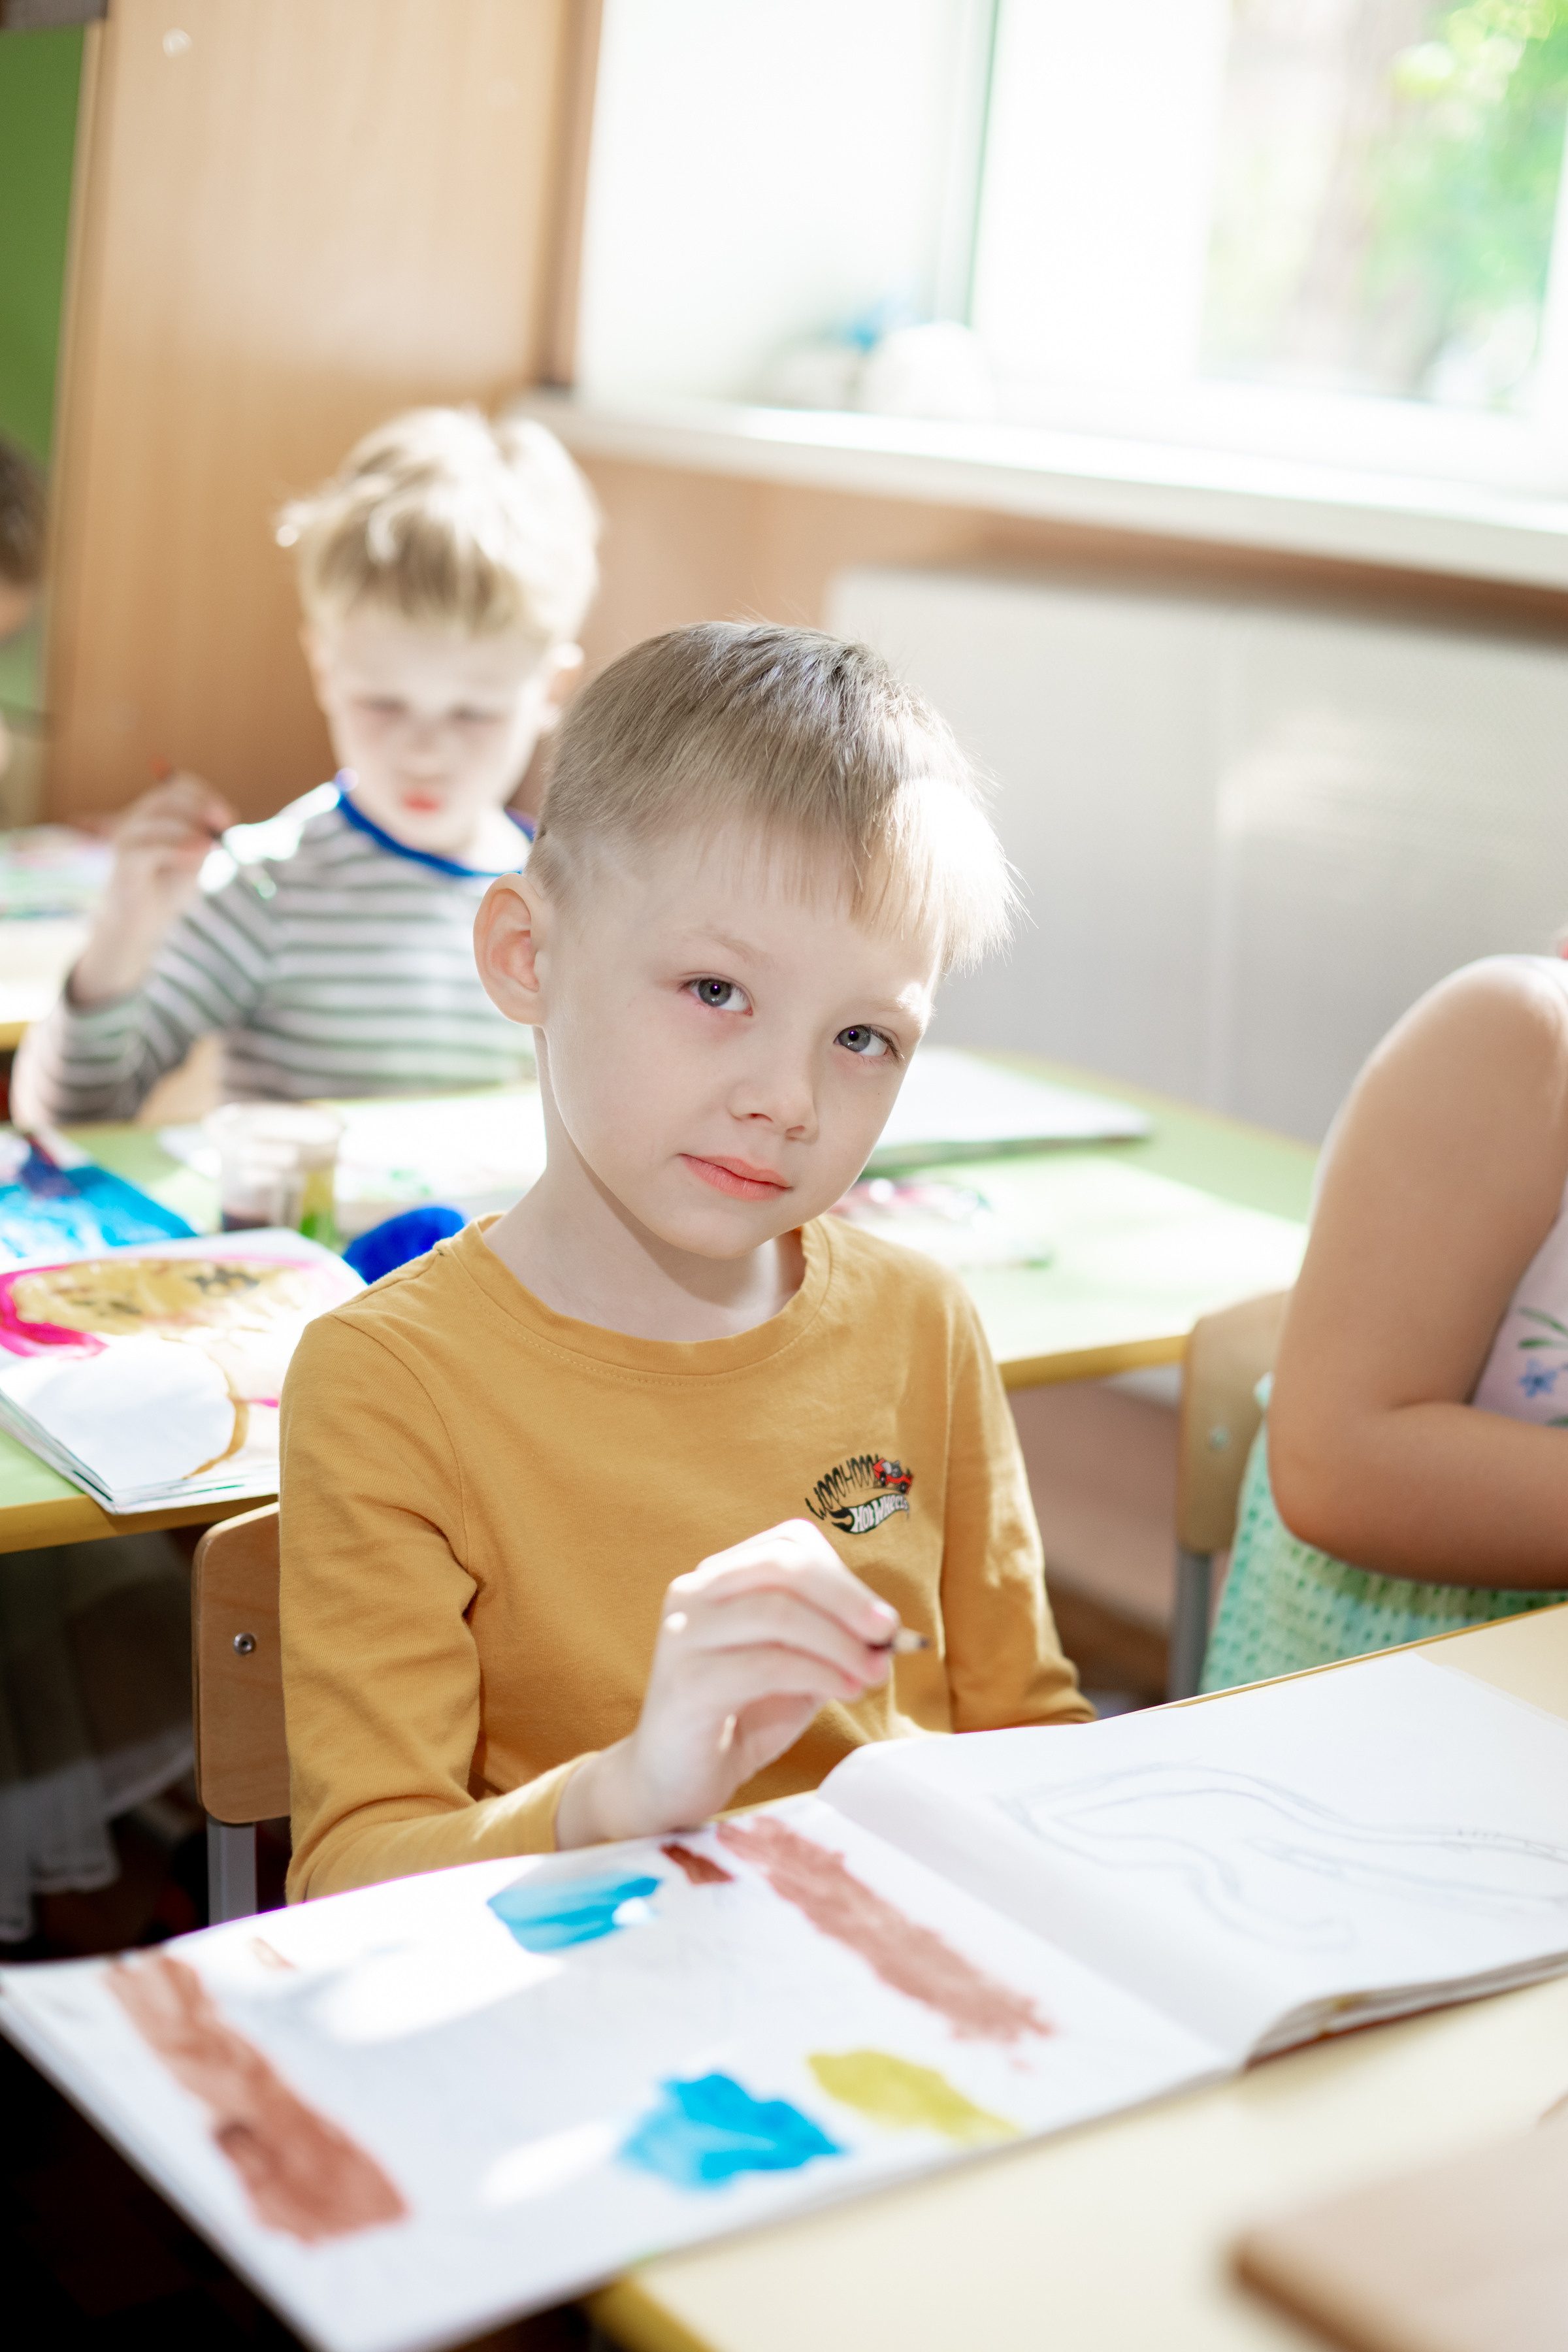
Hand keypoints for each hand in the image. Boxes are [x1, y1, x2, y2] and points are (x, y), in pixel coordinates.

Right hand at [72, 773, 234, 1005]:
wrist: (140, 925)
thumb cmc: (167, 890)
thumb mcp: (195, 860)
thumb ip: (206, 839)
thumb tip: (220, 824)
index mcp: (154, 815)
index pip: (179, 788)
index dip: (205, 797)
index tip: (228, 818)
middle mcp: (136, 821)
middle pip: (167, 796)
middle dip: (200, 806)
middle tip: (224, 823)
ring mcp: (126, 839)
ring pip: (158, 817)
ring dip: (190, 828)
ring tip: (211, 846)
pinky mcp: (123, 862)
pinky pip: (150, 846)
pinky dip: (177, 848)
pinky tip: (197, 857)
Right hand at [554, 1518, 897, 1847]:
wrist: (670, 1782)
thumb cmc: (739, 1717)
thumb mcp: (796, 1669)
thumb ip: (832, 1643)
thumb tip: (886, 1633)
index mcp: (718, 1578)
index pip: (788, 1542)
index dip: (842, 1576)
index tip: (882, 1620)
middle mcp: (693, 1593)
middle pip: (782, 1565)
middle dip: (846, 1598)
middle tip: (888, 1634)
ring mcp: (683, 1635)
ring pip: (777, 1611)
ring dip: (839, 1641)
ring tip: (869, 1673)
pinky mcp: (686, 1683)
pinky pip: (766, 1664)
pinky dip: (817, 1672)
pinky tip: (843, 1690)